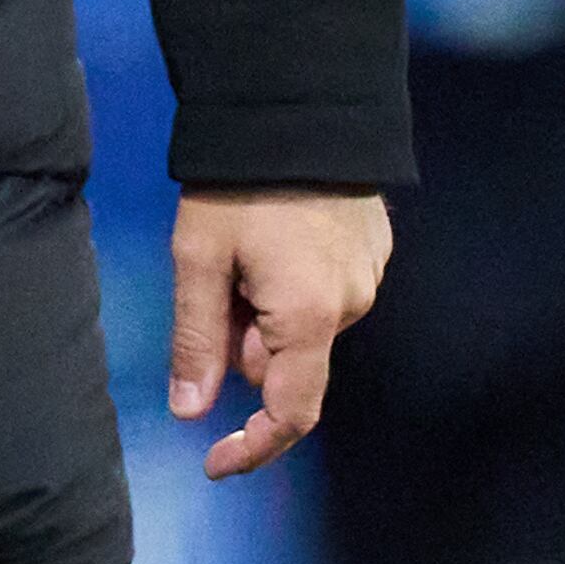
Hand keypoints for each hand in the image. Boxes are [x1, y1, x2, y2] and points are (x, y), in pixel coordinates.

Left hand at [167, 188, 388, 479]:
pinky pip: (323, 291)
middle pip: (288, 360)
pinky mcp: (373, 246)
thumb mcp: (200, 258)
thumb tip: (191, 412)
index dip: (254, 446)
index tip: (214, 461)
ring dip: (263, 310)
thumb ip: (197, 339)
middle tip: (207, 286)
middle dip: (242, 344)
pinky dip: (289, 285)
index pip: (291, 412)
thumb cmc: (239, 183)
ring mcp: (369, 274)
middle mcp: (353, 305)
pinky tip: (268, 235)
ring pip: (303, 324)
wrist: (300, 102)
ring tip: (236, 247)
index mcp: (311, 317)